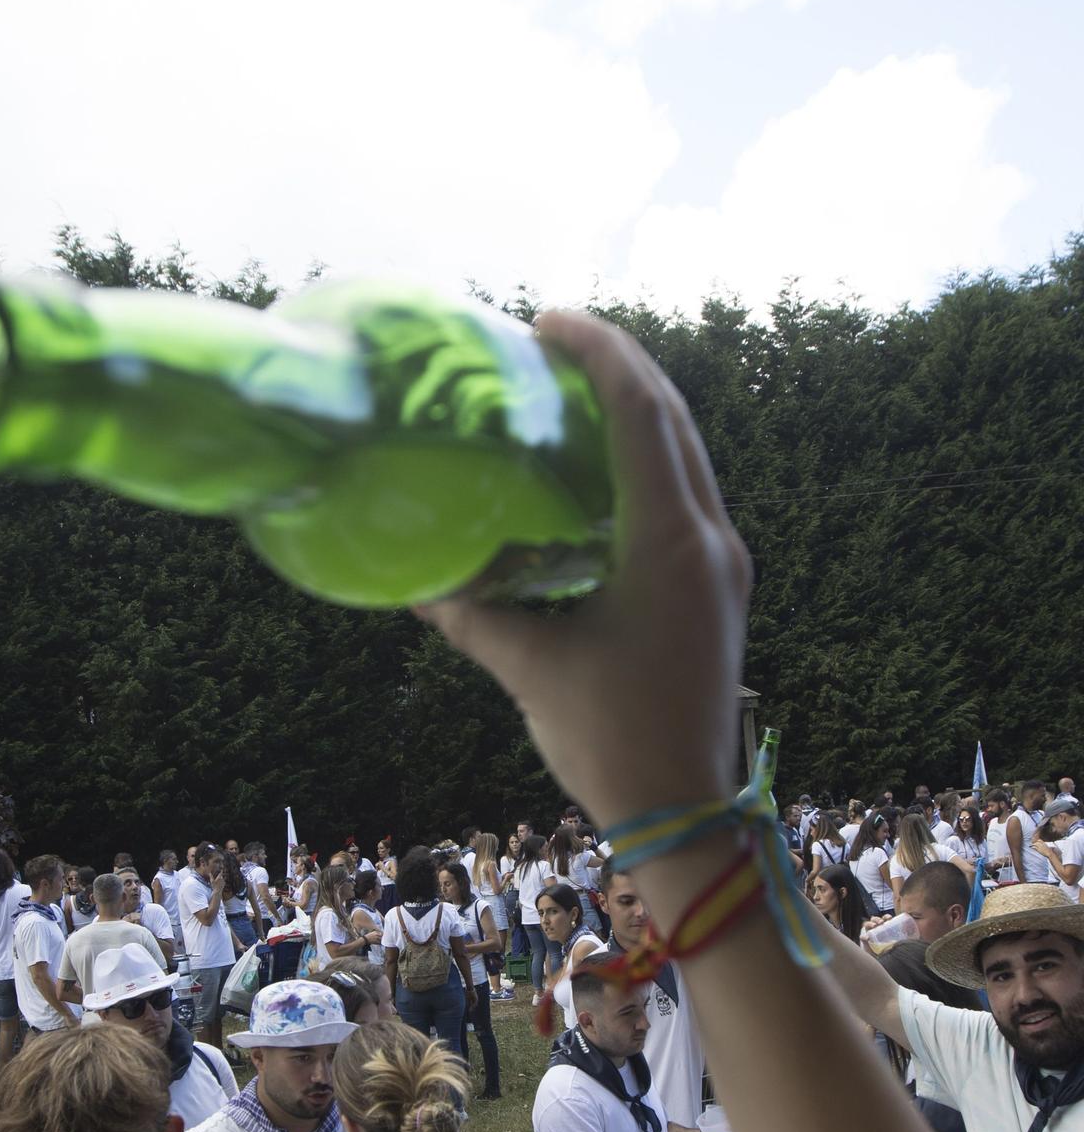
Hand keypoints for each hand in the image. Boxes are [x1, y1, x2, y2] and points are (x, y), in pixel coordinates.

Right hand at [419, 311, 750, 827]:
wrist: (685, 810)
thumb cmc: (609, 741)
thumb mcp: (529, 669)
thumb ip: (471, 613)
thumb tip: (410, 578)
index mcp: (670, 545)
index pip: (642, 415)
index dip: (599, 354)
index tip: (548, 321)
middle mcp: (709, 540)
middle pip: (673, 419)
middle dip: (618, 366)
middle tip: (554, 340)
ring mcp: (722, 562)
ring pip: (685, 454)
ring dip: (635, 409)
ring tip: (573, 389)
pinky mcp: (717, 587)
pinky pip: (683, 494)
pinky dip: (644, 458)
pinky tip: (597, 468)